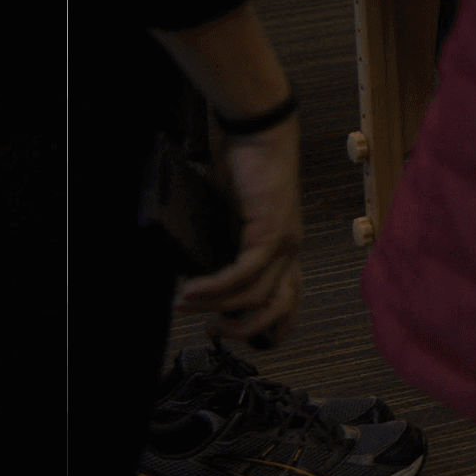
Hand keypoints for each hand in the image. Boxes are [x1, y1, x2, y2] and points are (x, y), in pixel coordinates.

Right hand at [176, 116, 303, 347]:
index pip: (290, 300)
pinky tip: (191, 289)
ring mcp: (285, 243)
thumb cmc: (243, 171)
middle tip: (209, 330)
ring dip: (215, 306)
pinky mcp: (271, 232)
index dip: (272, 328)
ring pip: (255, 296)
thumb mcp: (229, 219)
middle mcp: (290, 250)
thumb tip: (194, 273)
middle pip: (278, 309)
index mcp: (284, 249)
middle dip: (243, 329)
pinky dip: (216, 286)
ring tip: (185, 304)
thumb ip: (220, 248)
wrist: (257, 136)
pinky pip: (244, 274)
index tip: (240, 338)